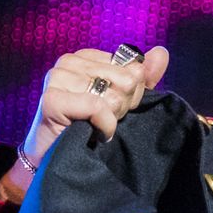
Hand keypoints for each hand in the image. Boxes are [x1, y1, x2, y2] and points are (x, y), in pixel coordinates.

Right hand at [0, 45, 170, 202]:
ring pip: (112, 95)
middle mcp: (69, 61)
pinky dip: (103, 126)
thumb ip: (142, 77)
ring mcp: (57, 78)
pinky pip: (97, 107)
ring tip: (95, 125)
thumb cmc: (90, 127)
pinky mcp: (52, 99)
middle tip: (103, 119)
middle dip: (122, 106)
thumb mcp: (123, 100)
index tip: (115, 108)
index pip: (133, 67)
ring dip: (111, 118)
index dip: (132, 93)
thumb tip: (161, 52)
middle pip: (126, 79)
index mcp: (86, 57)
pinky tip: (92, 132)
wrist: (58, 159)